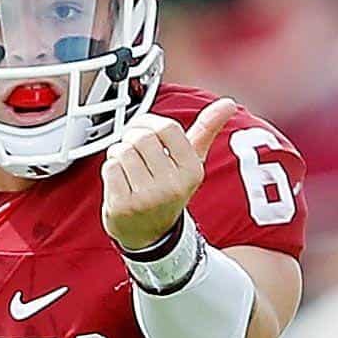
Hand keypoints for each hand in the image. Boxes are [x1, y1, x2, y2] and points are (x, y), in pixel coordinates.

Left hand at [101, 98, 237, 249]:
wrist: (150, 234)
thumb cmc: (169, 190)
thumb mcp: (191, 161)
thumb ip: (207, 130)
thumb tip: (228, 104)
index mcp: (191, 170)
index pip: (166, 127)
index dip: (149, 123)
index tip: (145, 130)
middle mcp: (172, 186)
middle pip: (141, 137)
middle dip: (132, 138)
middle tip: (135, 152)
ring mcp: (147, 198)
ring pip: (123, 150)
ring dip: (119, 154)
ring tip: (130, 169)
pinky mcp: (123, 206)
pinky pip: (110, 167)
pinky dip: (110, 169)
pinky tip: (121, 181)